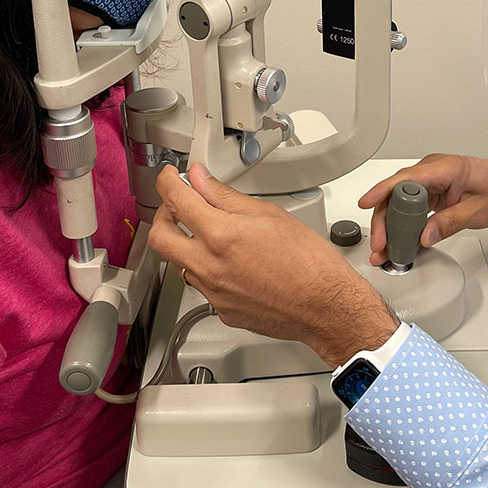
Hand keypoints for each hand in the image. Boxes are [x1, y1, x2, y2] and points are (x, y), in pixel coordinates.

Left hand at [149, 164, 400, 367]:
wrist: (328, 307)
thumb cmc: (310, 263)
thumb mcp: (270, 214)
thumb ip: (226, 196)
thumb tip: (201, 180)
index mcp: (221, 236)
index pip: (176, 201)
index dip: (167, 182)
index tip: (170, 177)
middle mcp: (210, 267)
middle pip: (159, 238)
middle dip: (163, 215)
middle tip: (178, 205)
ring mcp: (213, 293)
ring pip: (179, 263)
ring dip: (186, 243)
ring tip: (209, 232)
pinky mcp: (221, 310)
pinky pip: (201, 285)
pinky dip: (208, 268)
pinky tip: (231, 262)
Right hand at [359, 154, 487, 265]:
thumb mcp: (477, 211)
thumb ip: (449, 223)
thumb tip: (424, 237)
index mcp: (444, 168)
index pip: (406, 178)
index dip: (382, 191)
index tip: (366, 203)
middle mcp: (432, 171)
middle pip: (397, 193)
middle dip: (384, 220)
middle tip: (381, 245)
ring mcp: (429, 180)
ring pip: (400, 201)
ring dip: (391, 225)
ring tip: (385, 249)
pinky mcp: (430, 190)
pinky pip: (409, 206)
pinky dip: (403, 224)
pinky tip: (398, 242)